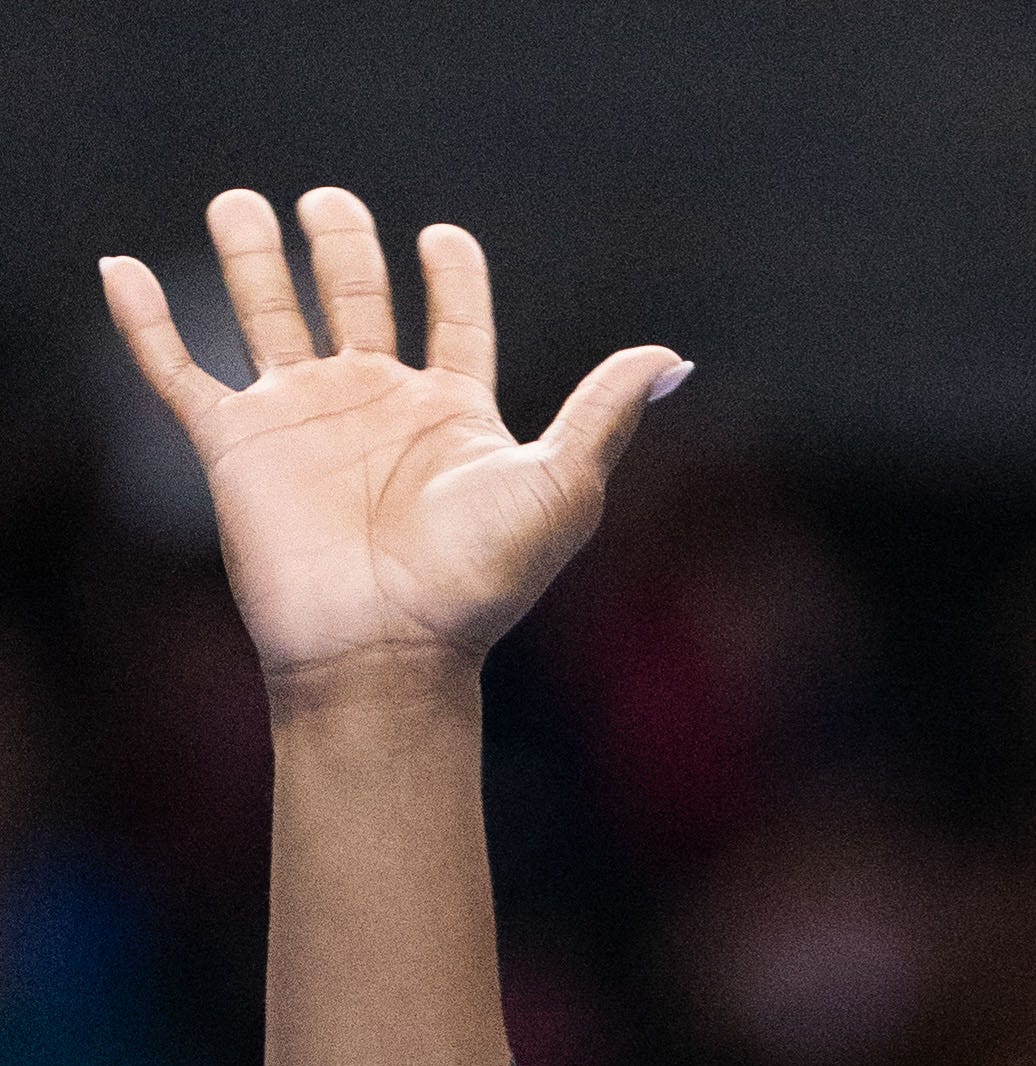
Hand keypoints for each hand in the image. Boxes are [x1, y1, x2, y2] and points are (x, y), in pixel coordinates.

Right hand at [100, 185, 687, 691]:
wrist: (387, 652)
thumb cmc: (478, 583)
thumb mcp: (560, 487)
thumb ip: (604, 413)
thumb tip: (672, 356)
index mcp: (450, 413)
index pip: (453, 320)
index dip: (451, 274)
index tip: (443, 240)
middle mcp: (374, 407)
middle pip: (353, 296)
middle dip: (341, 243)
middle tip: (331, 205)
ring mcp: (300, 421)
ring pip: (266, 312)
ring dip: (251, 255)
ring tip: (241, 202)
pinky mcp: (234, 446)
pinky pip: (176, 370)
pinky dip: (144, 320)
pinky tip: (122, 267)